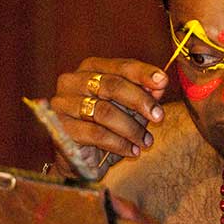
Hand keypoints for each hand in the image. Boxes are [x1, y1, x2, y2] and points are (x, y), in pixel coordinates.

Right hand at [49, 57, 168, 177]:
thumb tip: (160, 84)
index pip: (120, 65)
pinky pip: (95, 134)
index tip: (163, 82)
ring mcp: (63, 103)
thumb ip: (144, 94)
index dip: (143, 73)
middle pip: (111, 85)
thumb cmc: (109, 127)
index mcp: (91, 68)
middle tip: (159, 116)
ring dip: (131, 128)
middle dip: (139, 101)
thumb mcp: (130, 109)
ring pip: (104, 111)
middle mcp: (72, 81)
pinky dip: (119, 143)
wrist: (83, 158)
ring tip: (146, 141)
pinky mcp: (60, 127)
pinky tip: (132, 150)